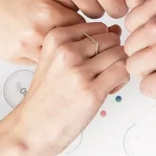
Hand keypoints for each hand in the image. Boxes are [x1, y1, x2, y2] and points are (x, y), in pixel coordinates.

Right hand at [0, 0, 83, 63]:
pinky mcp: (12, 56)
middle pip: (70, 47)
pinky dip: (37, 56)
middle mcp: (38, 31)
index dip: (84, 30)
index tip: (85, 32)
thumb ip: (62, 9)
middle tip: (73, 43)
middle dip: (72, 45)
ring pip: (53, 59)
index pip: (83, 29)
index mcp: (50, 11)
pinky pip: (35, 62)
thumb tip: (80, 24)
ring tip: (53, 47)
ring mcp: (25, 46)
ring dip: (55, 55)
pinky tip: (33, 46)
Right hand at [0, 22, 128, 155]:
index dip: (104, 42)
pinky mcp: (92, 91)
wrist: (32, 128)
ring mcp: (79, 71)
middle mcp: (67, 51)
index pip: (99, 27)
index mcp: (55, 38)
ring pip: (120, 54)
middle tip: (103, 72)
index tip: (95, 58)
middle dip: (113, 54)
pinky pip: (123, 71)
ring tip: (106, 81)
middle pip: (111, 39)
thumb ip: (83, 43)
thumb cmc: (46, 97)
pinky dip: (122, 80)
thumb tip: (115, 30)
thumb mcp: (55, 59)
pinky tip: (108, 89)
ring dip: (119, 67)